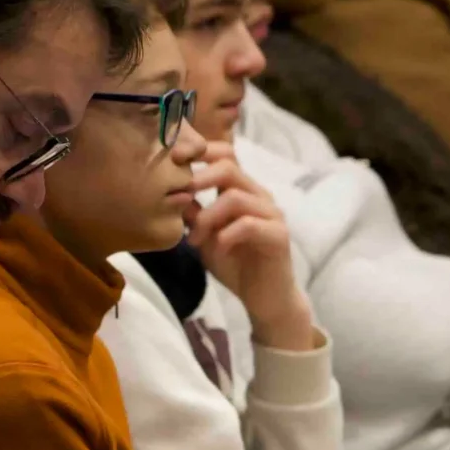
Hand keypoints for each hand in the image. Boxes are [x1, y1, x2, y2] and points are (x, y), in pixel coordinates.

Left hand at [185, 145, 317, 349]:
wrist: (265, 299)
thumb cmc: (236, 265)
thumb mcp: (205, 237)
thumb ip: (193, 215)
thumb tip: (171, 194)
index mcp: (241, 190)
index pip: (225, 153)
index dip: (200, 150)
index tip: (173, 159)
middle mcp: (258, 195)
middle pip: (229, 166)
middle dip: (198, 178)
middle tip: (180, 195)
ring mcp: (271, 214)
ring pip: (235, 196)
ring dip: (208, 216)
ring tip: (195, 239)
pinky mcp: (278, 235)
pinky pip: (249, 224)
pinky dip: (226, 234)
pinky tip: (217, 248)